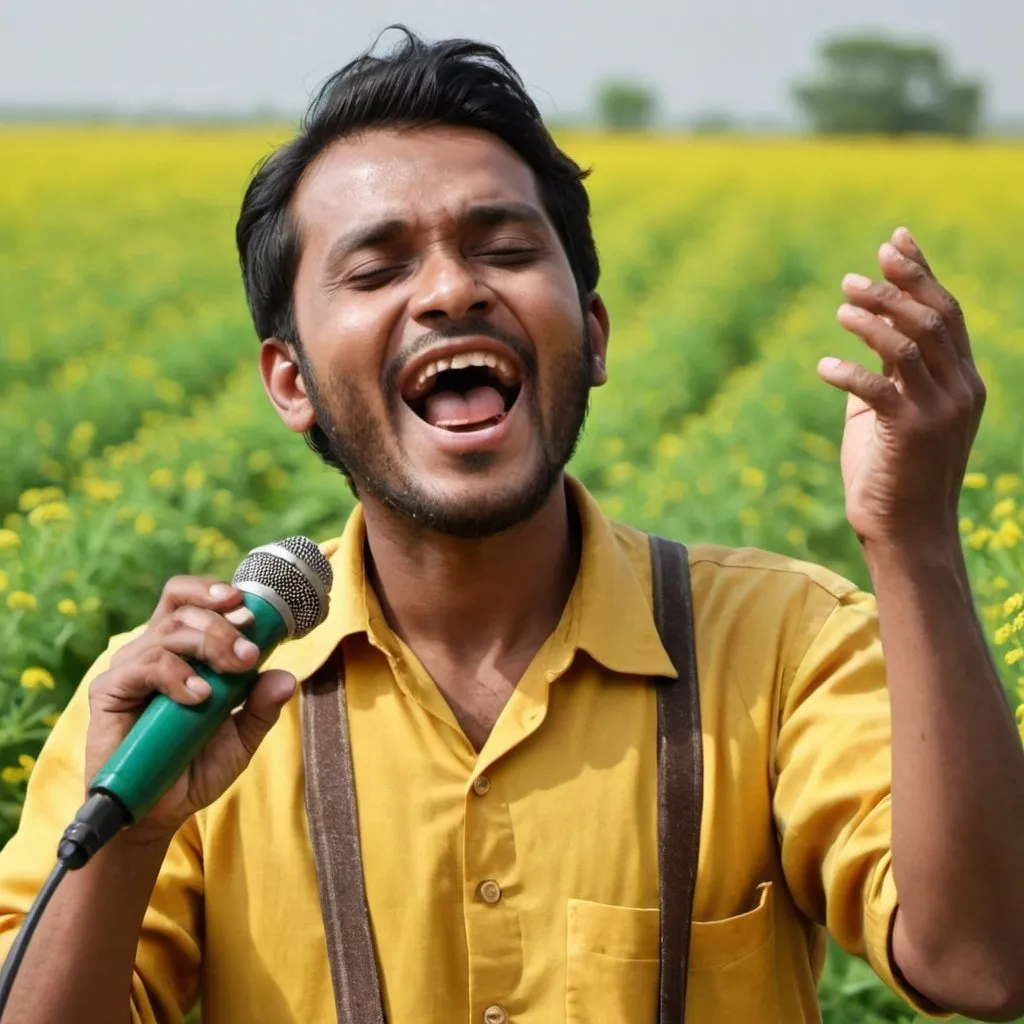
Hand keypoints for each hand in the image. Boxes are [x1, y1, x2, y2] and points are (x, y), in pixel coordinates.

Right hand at [85, 576, 295, 838]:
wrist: (158, 812)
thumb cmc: (196, 766)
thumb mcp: (241, 738)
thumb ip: (261, 707)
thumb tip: (287, 678)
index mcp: (182, 650)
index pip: (190, 599)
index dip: (216, 593)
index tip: (249, 609)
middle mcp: (154, 650)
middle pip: (184, 611)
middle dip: (224, 626)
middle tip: (249, 654)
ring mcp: (131, 668)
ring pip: (169, 632)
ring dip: (209, 645)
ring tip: (233, 672)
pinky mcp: (110, 691)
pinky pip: (145, 667)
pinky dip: (177, 676)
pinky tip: (199, 695)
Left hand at [817, 227, 985, 546]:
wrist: (905, 531)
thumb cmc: (890, 472)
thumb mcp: (887, 413)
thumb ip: (883, 371)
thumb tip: (861, 328)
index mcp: (961, 380)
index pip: (946, 313)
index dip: (921, 273)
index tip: (894, 241)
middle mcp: (961, 389)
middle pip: (931, 320)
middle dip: (894, 289)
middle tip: (852, 277)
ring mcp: (940, 410)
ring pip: (910, 345)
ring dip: (872, 321)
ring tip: (840, 309)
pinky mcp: (911, 432)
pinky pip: (878, 388)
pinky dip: (848, 371)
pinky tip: (823, 365)